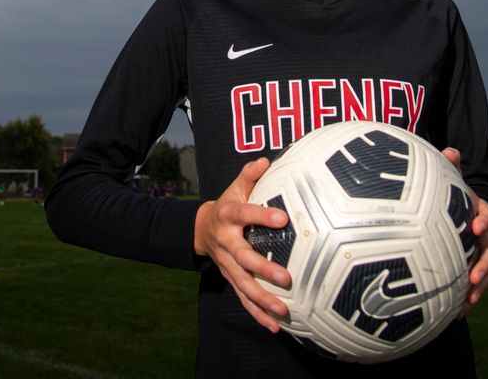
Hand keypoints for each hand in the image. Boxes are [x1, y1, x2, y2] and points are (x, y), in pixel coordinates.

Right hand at [194, 158, 292, 331]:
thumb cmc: (227, 205)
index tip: (282, 217)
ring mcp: (227, 264)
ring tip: (284, 310)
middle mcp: (226, 242)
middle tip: (286, 277)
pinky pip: (243, 299)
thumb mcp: (235, 187)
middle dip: (264, 269)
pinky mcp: (230, 279)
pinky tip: (274, 326)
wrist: (200, 229)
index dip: (261, 215)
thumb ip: (250, 175)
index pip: (245, 214)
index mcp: (228, 216)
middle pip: (244, 258)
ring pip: (243, 284)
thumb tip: (267, 160)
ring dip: (262, 299)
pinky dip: (257, 314)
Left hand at [441, 148, 487, 315]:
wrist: (455, 210)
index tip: (475, 227)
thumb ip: (450, 167)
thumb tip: (450, 150)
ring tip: (468, 303)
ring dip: (479, 288)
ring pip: (485, 273)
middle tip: (473, 277)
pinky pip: (472, 285)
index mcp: (479, 213)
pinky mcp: (470, 268)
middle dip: (484, 266)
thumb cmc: (451, 195)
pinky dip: (465, 299)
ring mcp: (478, 253)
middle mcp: (483, 235)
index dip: (484, 220)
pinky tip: (455, 314)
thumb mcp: (450, 180)